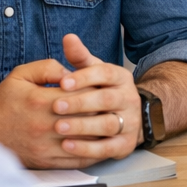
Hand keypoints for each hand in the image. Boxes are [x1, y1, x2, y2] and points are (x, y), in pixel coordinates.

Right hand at [0, 35, 138, 168]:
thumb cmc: (6, 99)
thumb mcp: (22, 74)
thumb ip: (49, 67)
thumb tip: (73, 72)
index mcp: (40, 101)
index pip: (81, 94)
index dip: (96, 89)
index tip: (104, 86)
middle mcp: (43, 125)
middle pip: (87, 118)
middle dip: (103, 110)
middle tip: (114, 104)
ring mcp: (45, 146)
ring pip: (86, 141)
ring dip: (102, 132)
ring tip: (112, 122)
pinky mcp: (47, 161)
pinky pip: (78, 159)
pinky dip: (94, 152)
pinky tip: (101, 142)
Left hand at [51, 34, 141, 160]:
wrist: (129, 117)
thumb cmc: (101, 91)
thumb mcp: (94, 71)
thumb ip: (80, 57)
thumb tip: (68, 38)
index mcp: (121, 78)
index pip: (105, 73)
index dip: (84, 77)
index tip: (62, 82)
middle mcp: (129, 99)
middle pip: (107, 100)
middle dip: (80, 103)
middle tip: (56, 106)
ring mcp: (130, 122)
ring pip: (108, 124)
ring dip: (83, 127)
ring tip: (59, 127)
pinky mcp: (125, 144)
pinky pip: (108, 148)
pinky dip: (87, 149)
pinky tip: (67, 146)